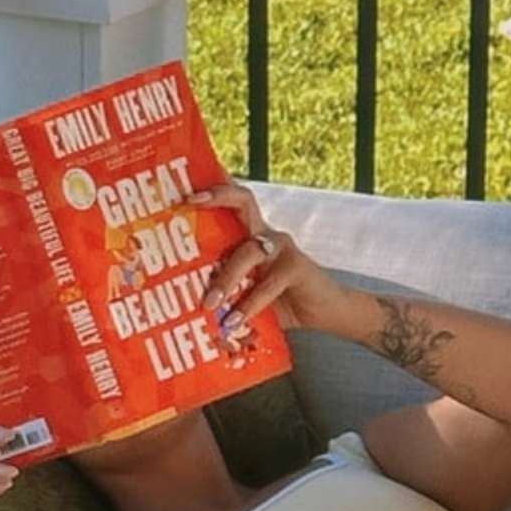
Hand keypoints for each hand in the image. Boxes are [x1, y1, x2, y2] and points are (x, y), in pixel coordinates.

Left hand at [191, 180, 345, 336]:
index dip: (211, 189)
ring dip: (225, 278)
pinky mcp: (297, 266)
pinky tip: (235, 321)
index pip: (231, 202)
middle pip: (242, 200)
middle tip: (189, 202)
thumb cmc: (282, 303)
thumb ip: (224, 295)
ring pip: (248, 251)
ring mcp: (282, 247)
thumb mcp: (247, 296)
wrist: (326, 314)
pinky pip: (268, 283)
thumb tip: (187, 311)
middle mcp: (265, 234)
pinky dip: (249, 304)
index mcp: (250, 235)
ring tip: (209, 304)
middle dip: (216, 196)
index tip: (183, 189)